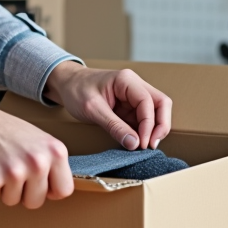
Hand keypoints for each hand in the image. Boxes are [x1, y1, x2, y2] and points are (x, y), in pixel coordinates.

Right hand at [0, 93, 73, 207]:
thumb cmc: (3, 130)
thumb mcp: (38, 140)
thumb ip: (50, 163)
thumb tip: (58, 191)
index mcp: (55, 151)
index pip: (64, 190)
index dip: (49, 190)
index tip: (38, 183)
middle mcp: (38, 161)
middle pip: (37, 202)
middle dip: (23, 193)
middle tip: (12, 172)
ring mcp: (16, 171)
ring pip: (13, 202)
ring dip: (3, 189)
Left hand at [44, 62, 172, 150]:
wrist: (66, 84)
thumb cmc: (76, 90)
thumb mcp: (92, 109)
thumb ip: (114, 126)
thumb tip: (134, 144)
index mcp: (127, 80)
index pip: (148, 101)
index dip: (149, 124)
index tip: (143, 143)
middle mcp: (135, 86)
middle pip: (161, 104)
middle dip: (160, 126)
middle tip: (151, 146)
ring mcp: (133, 96)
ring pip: (155, 112)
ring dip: (153, 130)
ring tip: (144, 147)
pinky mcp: (129, 107)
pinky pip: (143, 119)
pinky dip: (144, 132)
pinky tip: (138, 143)